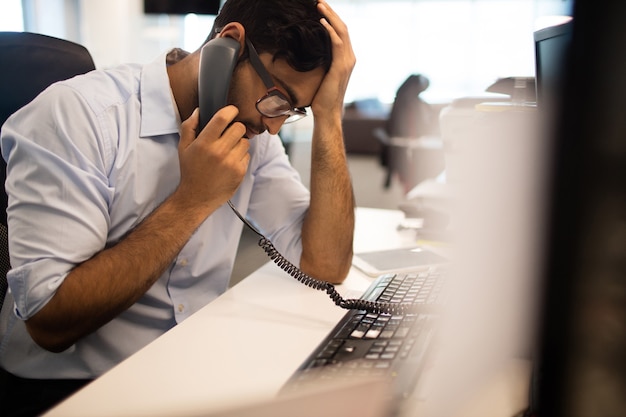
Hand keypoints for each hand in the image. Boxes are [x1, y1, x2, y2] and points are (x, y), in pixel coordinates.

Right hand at [176, 106, 249, 209]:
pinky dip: (240, 156)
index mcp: (204, 143)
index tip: (232, 111)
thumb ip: (189, 127)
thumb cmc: (190, 171)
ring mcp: (231, 162)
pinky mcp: (240, 172)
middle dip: (235, 128)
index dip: (231, 110)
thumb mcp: (183, 148)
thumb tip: (199, 111)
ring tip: (228, 150)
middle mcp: (219, 151)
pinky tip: (230, 162)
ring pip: (245, 141)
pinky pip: (247, 155)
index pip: (222, 118)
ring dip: (238, 143)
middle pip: (239, 127)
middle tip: (229, 134)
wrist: (197, 197)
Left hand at [311, 0, 355, 119]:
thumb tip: (311, 51)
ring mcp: (347, 62)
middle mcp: (350, 57)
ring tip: (319, 5)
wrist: (327, 112)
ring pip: (341, 32)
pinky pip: (336, 43)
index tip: (321, 7)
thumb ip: (322, 61)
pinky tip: (321, 22)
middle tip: (319, 0)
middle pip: (343, 27)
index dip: (332, 17)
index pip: (341, 32)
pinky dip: (330, 30)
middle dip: (331, 12)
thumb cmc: (322, 96)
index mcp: (346, 58)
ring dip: (330, 16)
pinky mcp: (340, 67)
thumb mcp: (322, 74)